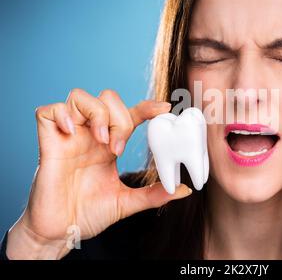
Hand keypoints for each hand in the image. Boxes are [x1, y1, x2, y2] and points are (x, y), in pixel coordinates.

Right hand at [7, 89, 191, 258]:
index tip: (164, 108)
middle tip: (118, 147)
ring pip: (80, 97)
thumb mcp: (126, 202)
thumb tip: (184, 189)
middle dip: (119, 117)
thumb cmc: (88, 215)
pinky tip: (71, 133)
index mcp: (109, 145)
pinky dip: (62, 115)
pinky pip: (48, 111)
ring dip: (97, 114)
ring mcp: (69, 137)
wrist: (60, 233)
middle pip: (107, 99)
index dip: (147, 107)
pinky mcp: (48, 143)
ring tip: (101, 141)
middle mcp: (90, 136)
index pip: (130, 114)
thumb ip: (154, 194)